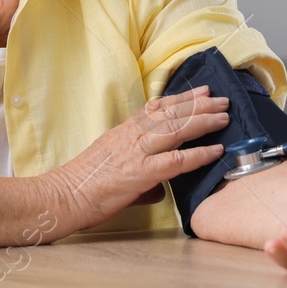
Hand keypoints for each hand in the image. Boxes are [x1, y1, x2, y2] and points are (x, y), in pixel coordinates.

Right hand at [45, 87, 229, 231]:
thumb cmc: (84, 186)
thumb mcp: (113, 166)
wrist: (63, 196)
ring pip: (176, 129)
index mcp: (124, 131)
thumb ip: (140, 171)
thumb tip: (160, 187)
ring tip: (224, 116)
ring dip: (203, 121)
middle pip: (171, 113)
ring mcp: (137, 152)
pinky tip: (215, 150)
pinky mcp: (140, 172)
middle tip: (222, 98)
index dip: (182, 98)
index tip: (201, 91)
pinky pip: (176, 160)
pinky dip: (198, 154)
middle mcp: (132, 135)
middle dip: (200, 104)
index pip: (157, 108)